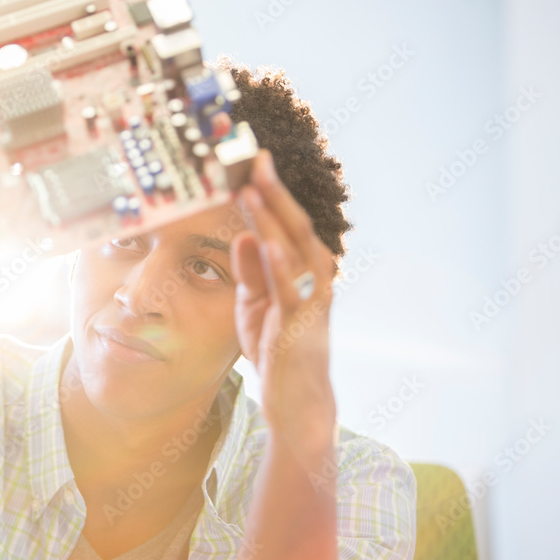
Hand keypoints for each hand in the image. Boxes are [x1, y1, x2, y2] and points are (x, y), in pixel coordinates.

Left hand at [231, 149, 336, 451]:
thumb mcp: (256, 304)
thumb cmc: (277, 349)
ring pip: (296, 250)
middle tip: (256, 158)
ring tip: (254, 188)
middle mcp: (314, 280)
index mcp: (302, 272)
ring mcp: (310, 302)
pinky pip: (292, 289)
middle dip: (277, 192)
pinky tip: (264, 240)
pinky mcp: (300, 327)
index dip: (272, 194)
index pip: (287, 224)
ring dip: (275, 218)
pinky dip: (279, 263)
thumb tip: (244, 235)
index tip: (252, 163)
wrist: (295, 402)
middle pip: (297, 227)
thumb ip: (252, 270)